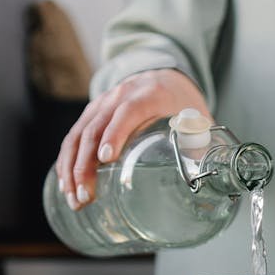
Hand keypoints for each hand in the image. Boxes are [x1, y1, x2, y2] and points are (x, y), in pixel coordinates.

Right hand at [56, 69, 210, 209]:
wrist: (165, 77)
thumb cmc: (182, 103)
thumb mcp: (198, 119)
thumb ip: (201, 146)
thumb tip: (207, 180)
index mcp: (149, 94)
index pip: (128, 111)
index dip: (115, 133)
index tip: (107, 159)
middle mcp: (119, 95)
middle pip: (95, 128)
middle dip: (86, 164)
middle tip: (86, 195)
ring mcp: (102, 103)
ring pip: (78, 134)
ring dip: (71, 168)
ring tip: (73, 198)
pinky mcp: (92, 114)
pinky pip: (73, 137)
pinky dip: (67, 162)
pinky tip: (66, 185)